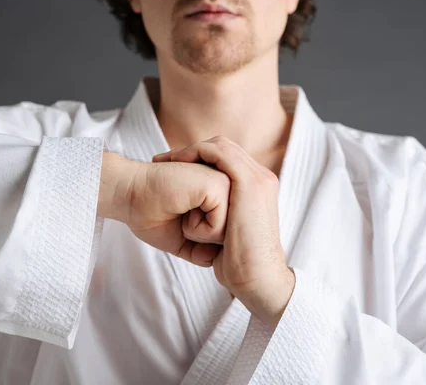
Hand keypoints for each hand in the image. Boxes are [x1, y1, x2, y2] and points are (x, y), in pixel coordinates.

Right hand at [97, 151, 229, 266]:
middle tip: (181, 216)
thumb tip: (220, 262)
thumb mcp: (183, 240)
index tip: (180, 219)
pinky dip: (196, 229)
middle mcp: (229, 187)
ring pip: (228, 234)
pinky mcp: (218, 186)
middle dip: (202, 238)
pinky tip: (183, 208)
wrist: (130, 194)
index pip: (229, 236)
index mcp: (221, 196)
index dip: (201, 241)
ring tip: (182, 211)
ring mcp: (226, 184)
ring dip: (198, 233)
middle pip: (232, 237)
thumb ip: (204, 251)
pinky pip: (218, 227)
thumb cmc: (151, 213)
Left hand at [153, 137, 295, 325]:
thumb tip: (199, 219)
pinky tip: (176, 163)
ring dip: (190, 150)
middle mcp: (261, 179)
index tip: (171, 167)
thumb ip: (221, 220)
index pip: (227, 160)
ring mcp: (258, 179)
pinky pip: (218, 153)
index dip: (198, 159)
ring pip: (220, 146)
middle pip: (223, 148)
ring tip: (166, 161)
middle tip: (163, 160)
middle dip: (191, 151)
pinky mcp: (249, 182)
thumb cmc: (241, 266)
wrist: (259, 280)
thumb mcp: (230, 236)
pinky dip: (195, 153)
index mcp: (258, 190)